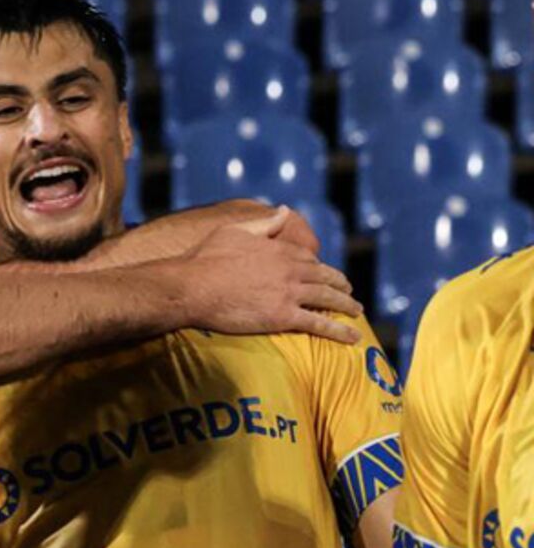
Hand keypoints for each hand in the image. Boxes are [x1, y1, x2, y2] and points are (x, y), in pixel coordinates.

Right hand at [179, 206, 362, 342]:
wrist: (191, 286)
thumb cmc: (205, 258)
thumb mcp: (235, 230)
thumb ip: (264, 223)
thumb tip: (285, 210)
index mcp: (279, 248)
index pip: (309, 258)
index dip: (322, 268)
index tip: (328, 275)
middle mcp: (290, 269)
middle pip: (325, 278)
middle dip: (341, 285)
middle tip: (349, 294)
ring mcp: (289, 293)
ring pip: (328, 299)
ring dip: (346, 306)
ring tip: (357, 313)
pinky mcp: (283, 316)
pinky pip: (318, 324)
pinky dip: (339, 330)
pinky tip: (352, 337)